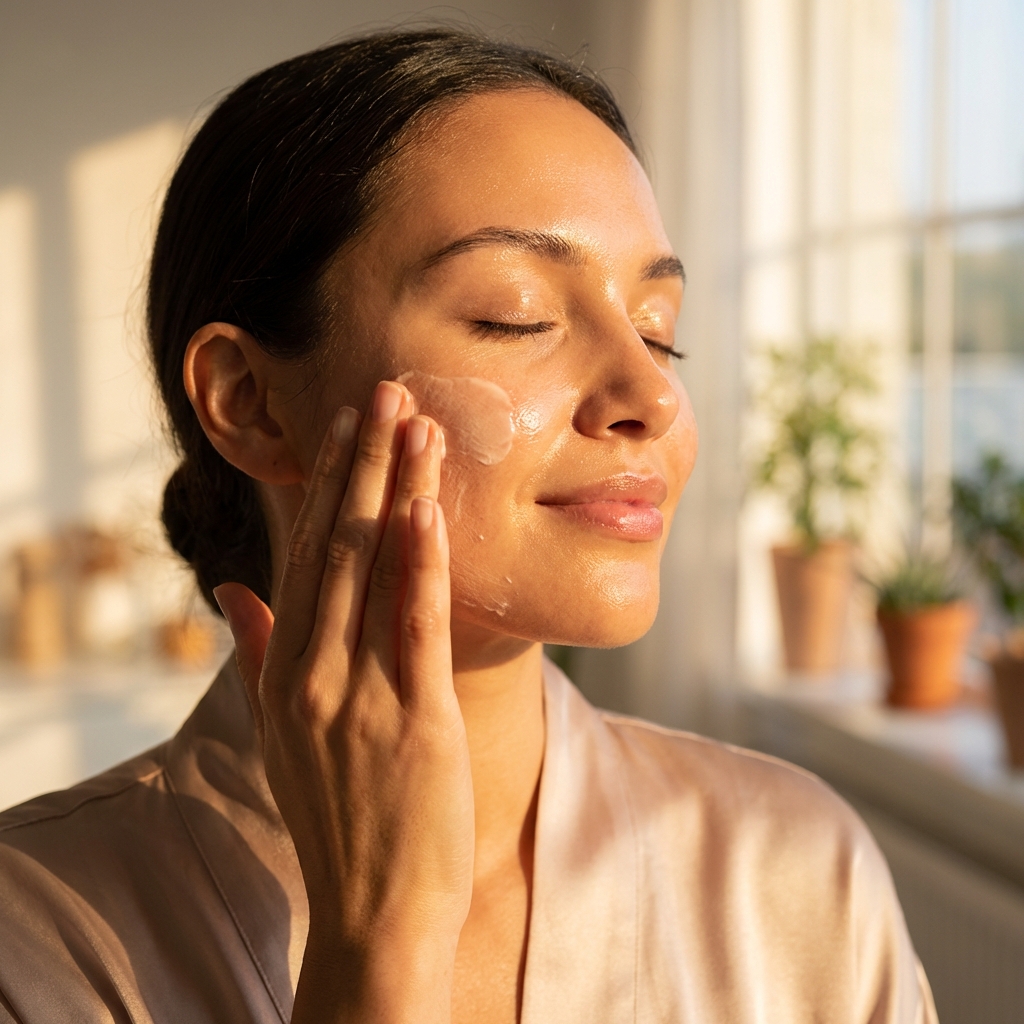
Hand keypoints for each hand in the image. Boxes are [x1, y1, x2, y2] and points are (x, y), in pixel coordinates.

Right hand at [214, 380, 473, 1023]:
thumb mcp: (279, 733)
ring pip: (373, 572)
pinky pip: (413, 628)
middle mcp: (311, 675)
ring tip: (416, 422)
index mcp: (284, 672)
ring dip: (394, 491)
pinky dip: (418, 564)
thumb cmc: (336, 816)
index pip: (304, 558)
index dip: (326, 487)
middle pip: (337, 548)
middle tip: (385, 392)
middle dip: (362, 466)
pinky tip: (425, 507)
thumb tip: (232, 588)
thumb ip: (258, 652)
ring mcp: (358, 698)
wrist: (371, 912)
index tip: (348, 428)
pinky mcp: (413, 722)